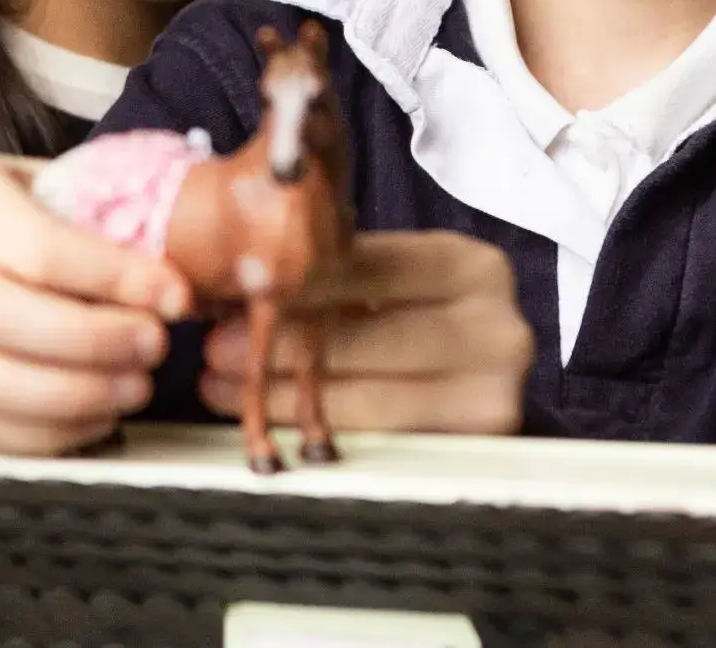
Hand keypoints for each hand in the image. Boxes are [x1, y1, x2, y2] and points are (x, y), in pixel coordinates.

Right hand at [0, 154, 193, 454]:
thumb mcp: (19, 181)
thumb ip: (86, 212)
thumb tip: (181, 252)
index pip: (38, 249)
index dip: (114, 277)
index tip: (175, 294)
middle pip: (8, 322)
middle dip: (98, 343)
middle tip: (157, 347)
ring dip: (77, 397)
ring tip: (135, 387)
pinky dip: (45, 435)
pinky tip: (94, 418)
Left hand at [199, 231, 531, 433]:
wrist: (479, 373)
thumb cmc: (414, 313)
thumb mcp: (388, 274)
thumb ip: (332, 269)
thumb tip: (237, 270)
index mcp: (472, 267)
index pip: (367, 270)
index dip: (294, 282)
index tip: (236, 290)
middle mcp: (498, 329)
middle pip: (367, 336)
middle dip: (280, 343)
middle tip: (217, 347)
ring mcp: (494, 394)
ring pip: (369, 399)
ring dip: (285, 395)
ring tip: (224, 385)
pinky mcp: (474, 447)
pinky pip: (381, 441)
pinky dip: (318, 430)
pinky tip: (269, 418)